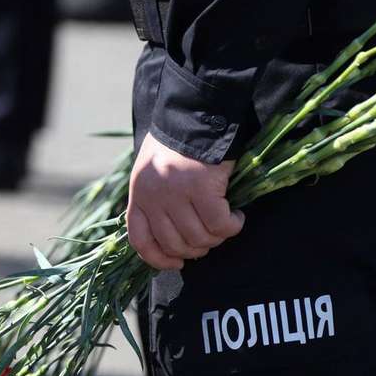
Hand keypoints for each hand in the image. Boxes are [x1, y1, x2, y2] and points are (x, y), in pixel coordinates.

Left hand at [127, 132, 244, 269]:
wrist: (197, 112)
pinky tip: (237, 217)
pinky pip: (220, 224)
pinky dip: (232, 225)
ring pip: (199, 238)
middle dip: (197, 248)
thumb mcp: (153, 171)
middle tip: (211, 238)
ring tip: (226, 223)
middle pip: (175, 244)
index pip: (140, 240)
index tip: (176, 263)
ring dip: (217, 237)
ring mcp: (177, 194)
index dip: (158, 259)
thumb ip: (154, 200)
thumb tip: (171, 237)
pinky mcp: (203, 189)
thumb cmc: (178, 142)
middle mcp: (154, 197)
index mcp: (138, 192)